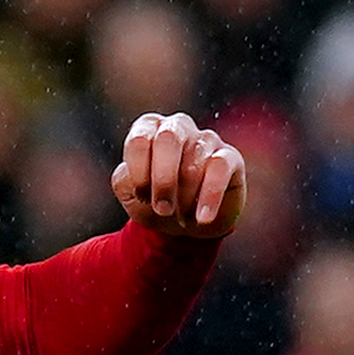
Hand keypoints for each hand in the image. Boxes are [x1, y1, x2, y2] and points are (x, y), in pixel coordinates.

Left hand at [112, 112, 244, 241]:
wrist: (186, 227)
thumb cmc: (155, 202)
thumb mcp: (131, 196)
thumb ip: (124, 181)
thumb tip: (132, 174)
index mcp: (149, 129)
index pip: (140, 140)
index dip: (139, 172)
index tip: (141, 196)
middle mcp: (178, 127)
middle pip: (168, 137)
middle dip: (163, 179)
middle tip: (162, 209)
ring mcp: (206, 139)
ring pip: (195, 160)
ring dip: (185, 196)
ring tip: (181, 217)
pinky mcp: (230, 157)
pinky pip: (220, 167)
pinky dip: (210, 195)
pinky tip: (202, 218)